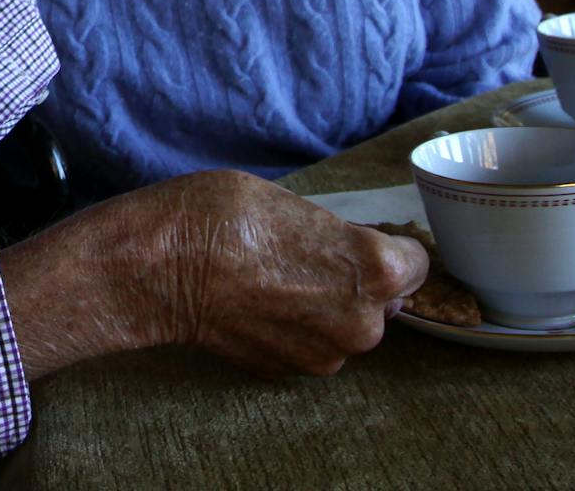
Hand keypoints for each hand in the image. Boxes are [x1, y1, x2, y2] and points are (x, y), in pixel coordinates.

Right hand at [0, 170, 426, 379]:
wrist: (159, 266)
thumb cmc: (221, 217)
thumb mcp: (295, 203)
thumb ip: (338, 237)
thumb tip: (346, 255)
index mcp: (374, 270)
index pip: (415, 261)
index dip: (387, 245)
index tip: (361, 239)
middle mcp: (361, 323)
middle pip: (380, 300)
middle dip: (353, 280)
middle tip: (306, 254)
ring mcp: (323, 354)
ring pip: (343, 326)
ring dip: (323, 307)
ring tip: (275, 277)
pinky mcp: (287, 370)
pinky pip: (308, 343)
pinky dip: (293, 326)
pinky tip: (258, 300)